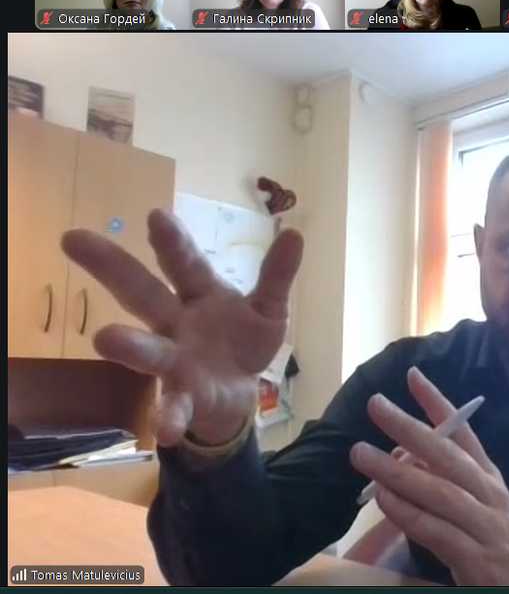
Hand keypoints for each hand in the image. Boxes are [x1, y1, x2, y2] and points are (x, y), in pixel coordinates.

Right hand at [61, 208, 303, 446]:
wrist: (237, 393)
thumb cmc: (242, 339)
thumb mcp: (268, 307)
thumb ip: (277, 275)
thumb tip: (297, 234)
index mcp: (200, 293)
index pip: (184, 263)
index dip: (172, 241)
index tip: (156, 215)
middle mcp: (176, 322)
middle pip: (142, 292)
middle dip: (111, 267)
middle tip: (74, 238)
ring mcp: (174, 361)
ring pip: (149, 350)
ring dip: (130, 345)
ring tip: (105, 338)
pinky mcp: (183, 398)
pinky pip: (173, 408)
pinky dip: (168, 419)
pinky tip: (166, 432)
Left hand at [349, 367, 508, 585]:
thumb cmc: (489, 536)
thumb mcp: (476, 500)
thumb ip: (445, 478)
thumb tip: (401, 452)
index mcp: (487, 475)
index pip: (464, 432)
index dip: (438, 403)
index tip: (412, 376)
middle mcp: (489, 493)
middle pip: (447, 455)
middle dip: (409, 428)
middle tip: (376, 405)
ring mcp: (485, 524)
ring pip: (438, 491)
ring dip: (397, 471)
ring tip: (361, 453)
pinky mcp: (475, 557)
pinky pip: (435, 530)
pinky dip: (408, 513)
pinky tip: (384, 499)